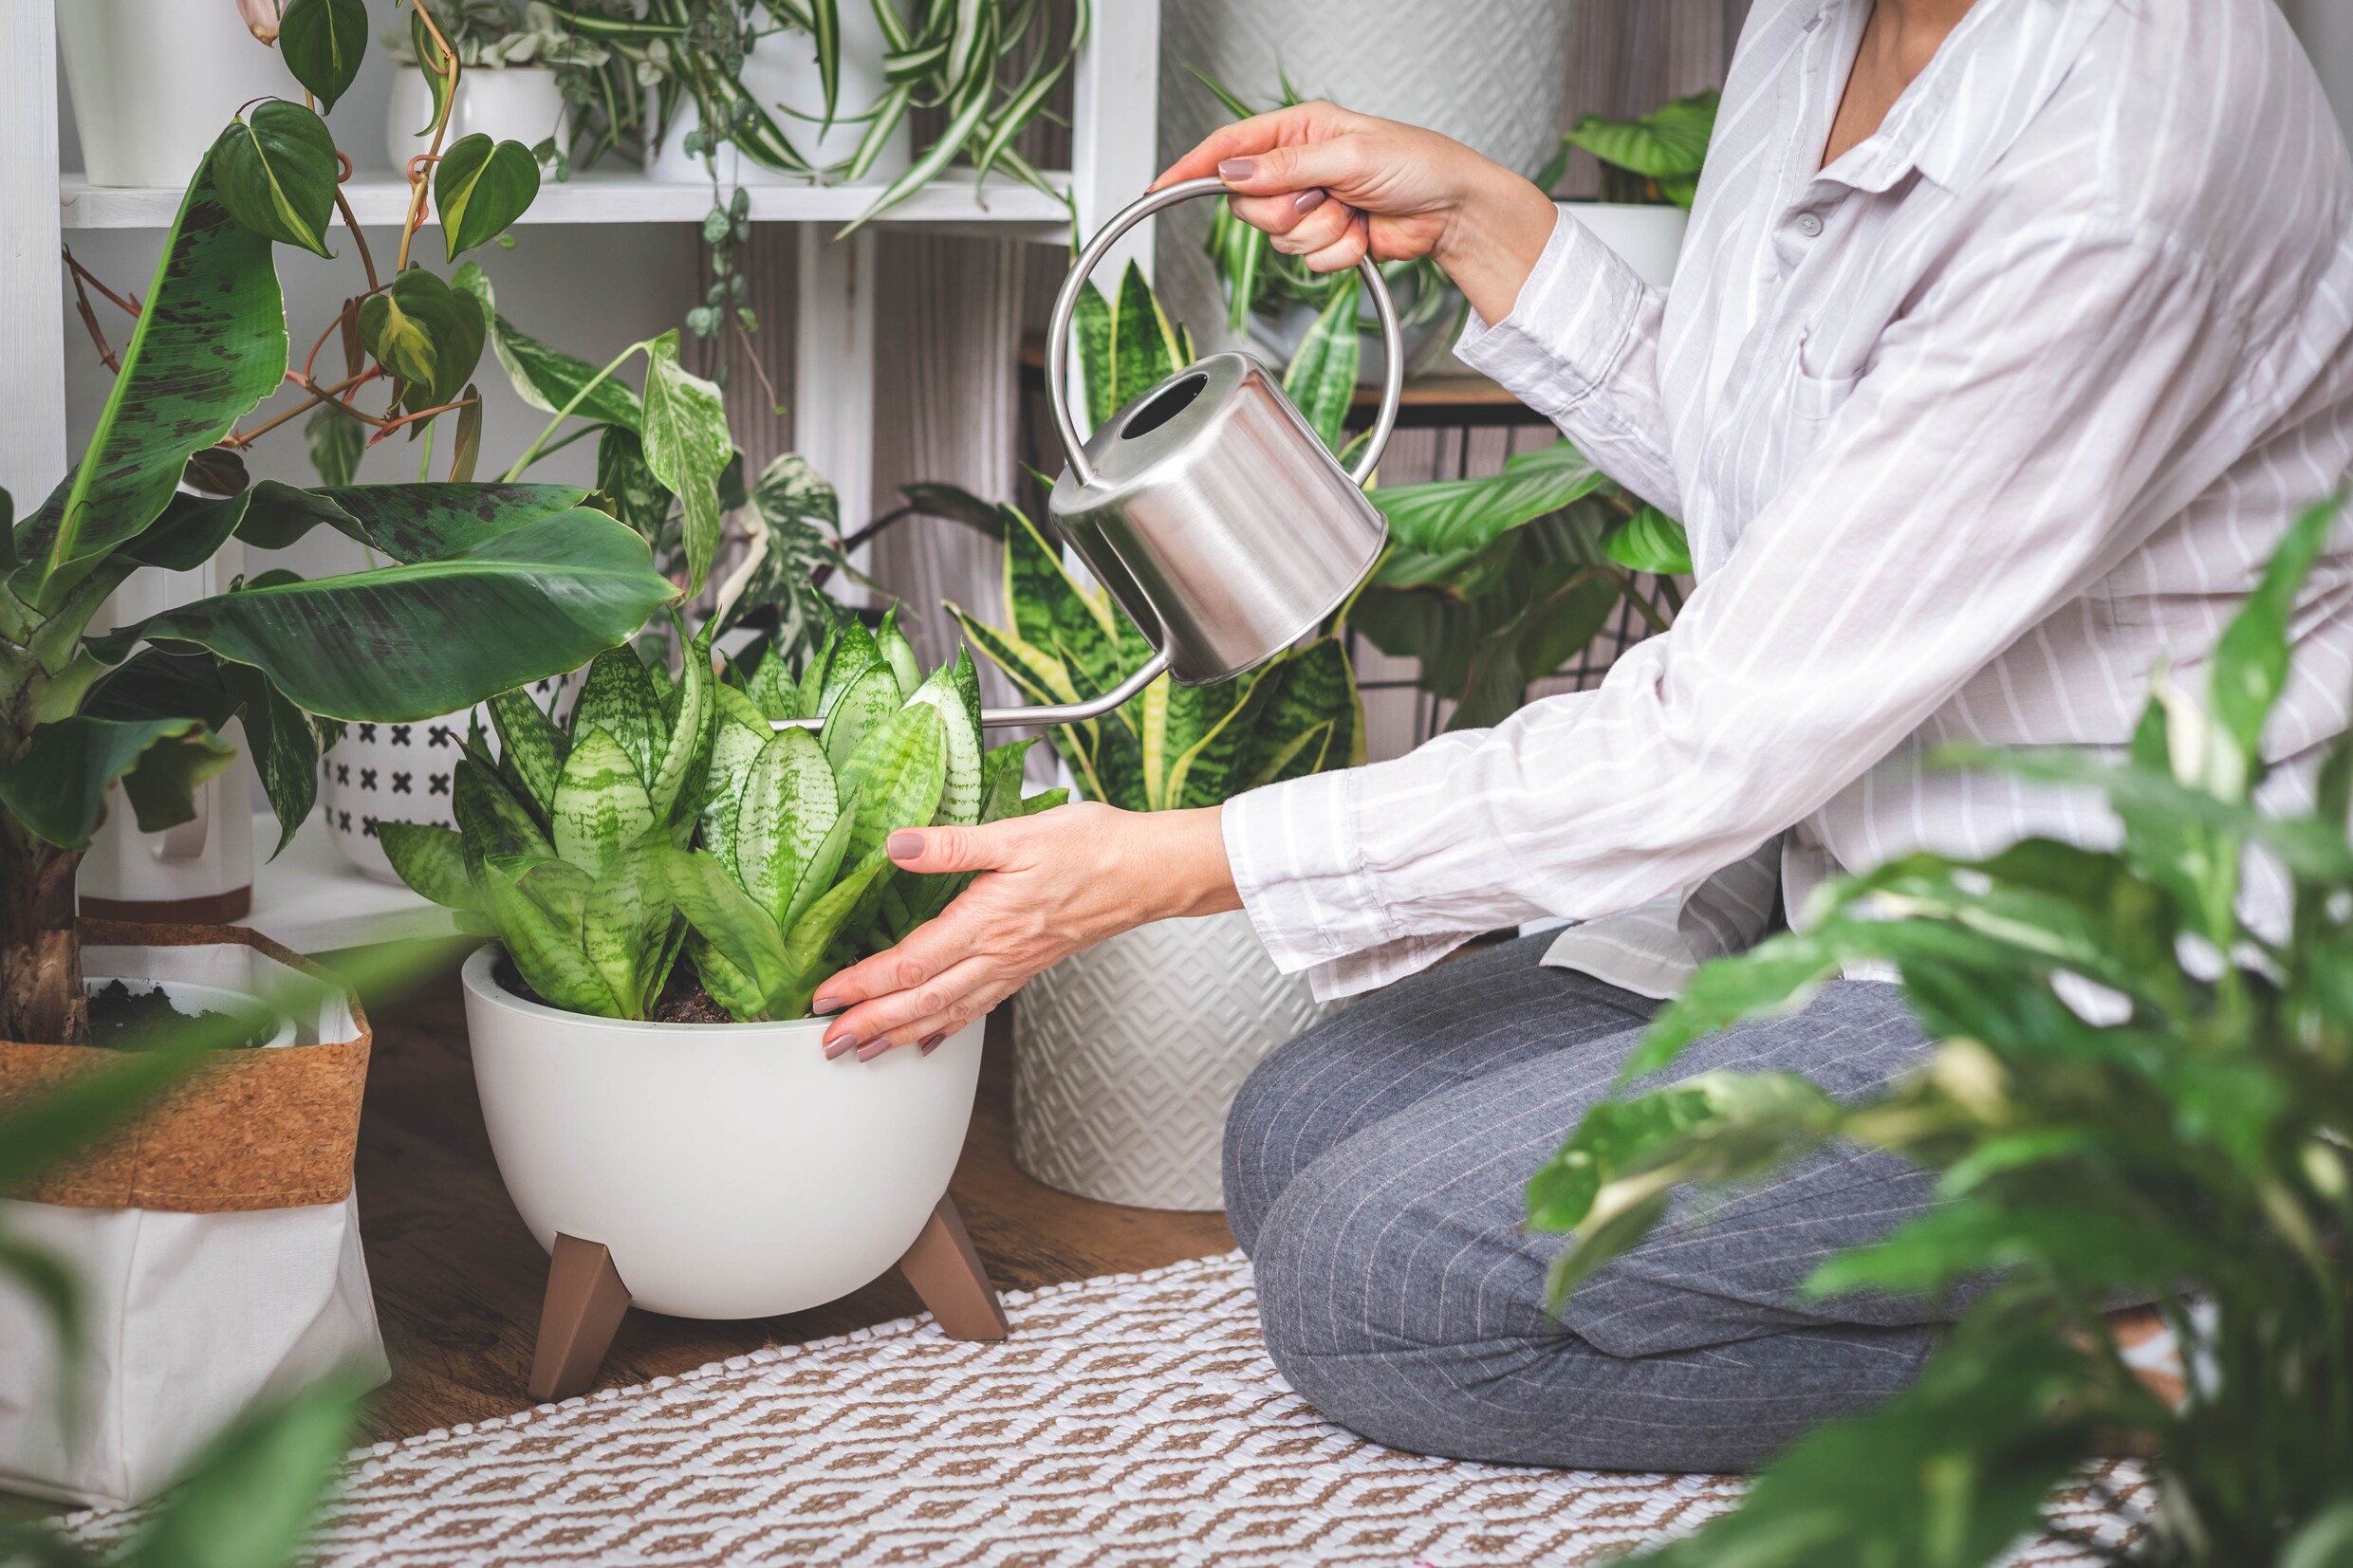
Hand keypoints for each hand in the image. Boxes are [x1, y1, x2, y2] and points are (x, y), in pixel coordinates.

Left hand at [811, 802, 1240, 1060]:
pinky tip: (929, 1037)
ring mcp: (1013, 966)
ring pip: (948, 1012)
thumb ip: (953, 844)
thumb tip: (899, 846)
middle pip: (922, 1000)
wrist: (1149, 872)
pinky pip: (978, 1007)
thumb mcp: (1018, 833)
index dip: (865, 982)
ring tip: (864, 1052)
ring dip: (901, 1035)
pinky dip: (946, 1027)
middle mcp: (997, 953)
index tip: (827, 996)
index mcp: (988, 921)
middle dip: (871, 1024)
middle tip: (828, 1043)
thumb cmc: (1093, 848)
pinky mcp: (1027, 966)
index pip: (913, 962)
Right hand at [1154, 101, 1558, 323]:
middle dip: (1286, 211)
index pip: (1231, 148)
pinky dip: (1337, 253)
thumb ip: (1287, 167)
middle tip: (1323, 198)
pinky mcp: (1326, 240)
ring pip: (1277, 238)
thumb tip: (1234, 175)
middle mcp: (1299, 168)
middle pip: (1249, 204)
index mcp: (1300, 130)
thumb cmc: (1418, 165)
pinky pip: (1307, 260)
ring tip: (1353, 213)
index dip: (1194, 168)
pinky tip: (1363, 234)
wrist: (1453, 212)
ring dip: (1320, 233)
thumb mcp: (1349, 155)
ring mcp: (1311, 206)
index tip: (1161, 186)